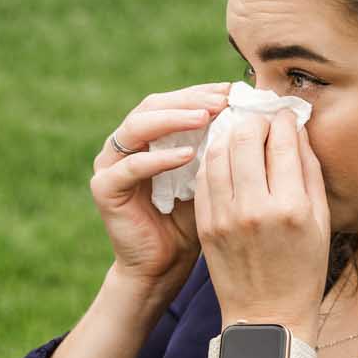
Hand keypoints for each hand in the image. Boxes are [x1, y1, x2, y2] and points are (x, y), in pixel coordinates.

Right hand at [89, 82, 231, 288]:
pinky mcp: (105, 188)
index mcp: (148, 136)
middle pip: (153, 105)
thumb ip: (218, 146)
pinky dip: (160, 158)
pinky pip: (132, 166)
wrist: (163, 266)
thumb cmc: (191, 221)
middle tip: (222, 99)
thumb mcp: (208, 176)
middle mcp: (124, 144)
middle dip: (190, 100)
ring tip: (207, 117)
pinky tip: (188, 155)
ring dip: (174, 118)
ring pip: (138, 126)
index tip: (235, 90)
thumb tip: (252, 113)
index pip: (173, 100)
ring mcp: (110, 164)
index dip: (202, 92)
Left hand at [194, 108, 330, 336]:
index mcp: (291, 207)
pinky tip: (225, 156)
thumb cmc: (303, 270)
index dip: (284, 119)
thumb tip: (295, 131)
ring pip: (218, 151)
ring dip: (229, 133)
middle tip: (260, 119)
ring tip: (241, 132)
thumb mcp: (321, 221)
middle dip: (254, 119)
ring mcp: (225, 217)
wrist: (268, 318)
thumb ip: (308, 172)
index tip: (286, 116)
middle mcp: (255, 208)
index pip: (282, 140)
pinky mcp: (206, 225)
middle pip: (244, 137)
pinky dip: (214, 158)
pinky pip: (205, 176)